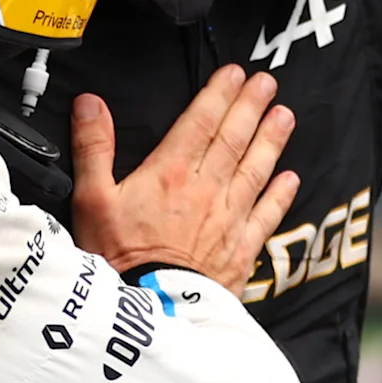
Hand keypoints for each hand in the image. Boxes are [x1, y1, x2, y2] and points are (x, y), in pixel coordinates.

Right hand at [69, 65, 299, 284]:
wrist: (150, 309)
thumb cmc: (117, 257)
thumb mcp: (92, 200)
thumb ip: (94, 149)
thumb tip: (90, 104)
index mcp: (169, 172)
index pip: (200, 122)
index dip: (219, 94)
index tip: (236, 73)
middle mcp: (205, 189)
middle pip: (233, 139)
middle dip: (251, 107)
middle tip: (268, 82)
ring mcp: (227, 219)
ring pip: (255, 170)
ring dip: (271, 141)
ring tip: (285, 116)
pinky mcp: (240, 250)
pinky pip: (265, 216)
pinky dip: (280, 196)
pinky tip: (291, 179)